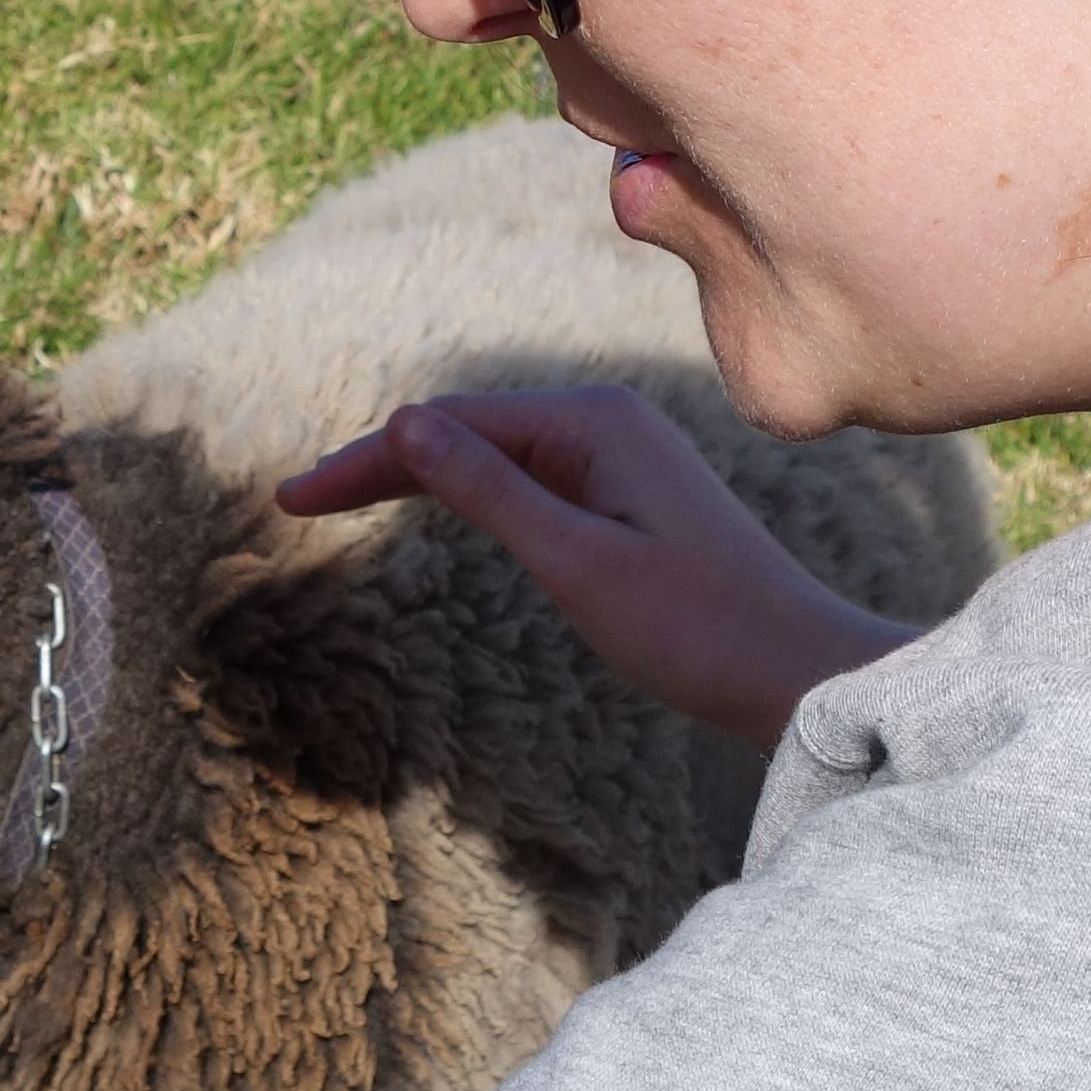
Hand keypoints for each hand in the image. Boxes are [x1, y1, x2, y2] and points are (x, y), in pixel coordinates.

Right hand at [277, 389, 919, 749]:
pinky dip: (470, 491)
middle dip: (380, 460)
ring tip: (341, 501)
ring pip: (495, 452)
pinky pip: (530, 477)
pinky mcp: (632, 494)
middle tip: (297, 502)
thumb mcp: (577, 563)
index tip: (293, 500)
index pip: (450, 424)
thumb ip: (491, 491)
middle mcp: (610, 421)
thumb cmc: (697, 628)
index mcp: (596, 423)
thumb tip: (406, 424)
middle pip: (467, 427)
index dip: (366, 459)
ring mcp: (624, 456)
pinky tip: (436, 504)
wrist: (797, 670)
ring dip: (419, 473)